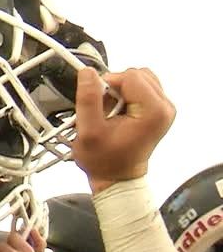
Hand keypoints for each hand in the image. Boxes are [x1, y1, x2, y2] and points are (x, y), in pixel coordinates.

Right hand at [73, 67, 175, 192]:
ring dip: (120, 91)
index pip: (129, 76)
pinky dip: (126, 95)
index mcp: (153, 111)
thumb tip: (87, 73)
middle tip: (105, 111)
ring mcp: (164, 108)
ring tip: (111, 112)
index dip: (107, 85)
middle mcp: (165, 107)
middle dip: (115, 88)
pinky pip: (142, 88)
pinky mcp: (159, 109)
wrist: (117, 178)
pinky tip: (117, 112)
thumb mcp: (88, 132)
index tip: (97, 104)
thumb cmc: (104, 161)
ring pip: (140, 79)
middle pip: (137, 75)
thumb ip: (88, 100)